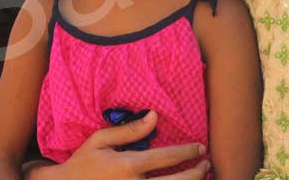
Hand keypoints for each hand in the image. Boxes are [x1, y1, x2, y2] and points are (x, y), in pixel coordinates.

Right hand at [30, 112, 207, 179]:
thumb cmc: (81, 164)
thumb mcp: (100, 141)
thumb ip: (129, 130)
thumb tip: (154, 116)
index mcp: (128, 166)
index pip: (167, 158)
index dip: (188, 152)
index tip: (200, 148)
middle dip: (197, 173)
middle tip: (207, 164)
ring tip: (202, 177)